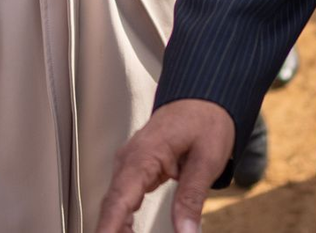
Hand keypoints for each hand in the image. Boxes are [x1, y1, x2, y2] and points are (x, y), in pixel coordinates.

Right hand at [96, 99, 234, 232]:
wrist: (203, 97)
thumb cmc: (205, 118)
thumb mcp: (206, 159)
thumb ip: (192, 198)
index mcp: (144, 154)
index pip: (120, 198)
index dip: (109, 226)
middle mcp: (130, 158)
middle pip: (112, 204)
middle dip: (111, 230)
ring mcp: (130, 162)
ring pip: (115, 203)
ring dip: (116, 227)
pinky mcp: (136, 169)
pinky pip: (123, 198)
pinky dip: (122, 218)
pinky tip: (127, 232)